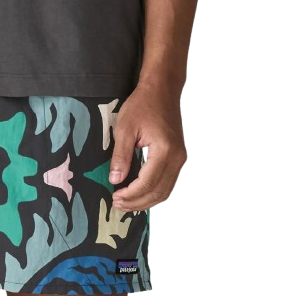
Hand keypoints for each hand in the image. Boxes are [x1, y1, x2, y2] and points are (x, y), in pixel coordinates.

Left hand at [108, 85, 187, 211]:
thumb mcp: (125, 129)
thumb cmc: (143, 105)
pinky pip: (168, 183)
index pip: (147, 183)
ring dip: (146, 201)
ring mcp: (181, 159)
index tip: (114, 197)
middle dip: (137, 202)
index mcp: (165, 150)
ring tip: (127, 203)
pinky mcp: (179, 158)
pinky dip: (154, 192)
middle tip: (117, 205)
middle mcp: (177, 158)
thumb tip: (115, 180)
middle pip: (159, 192)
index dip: (130, 195)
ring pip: (166, 191)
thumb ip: (120, 156)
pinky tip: (139, 194)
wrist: (162, 90)